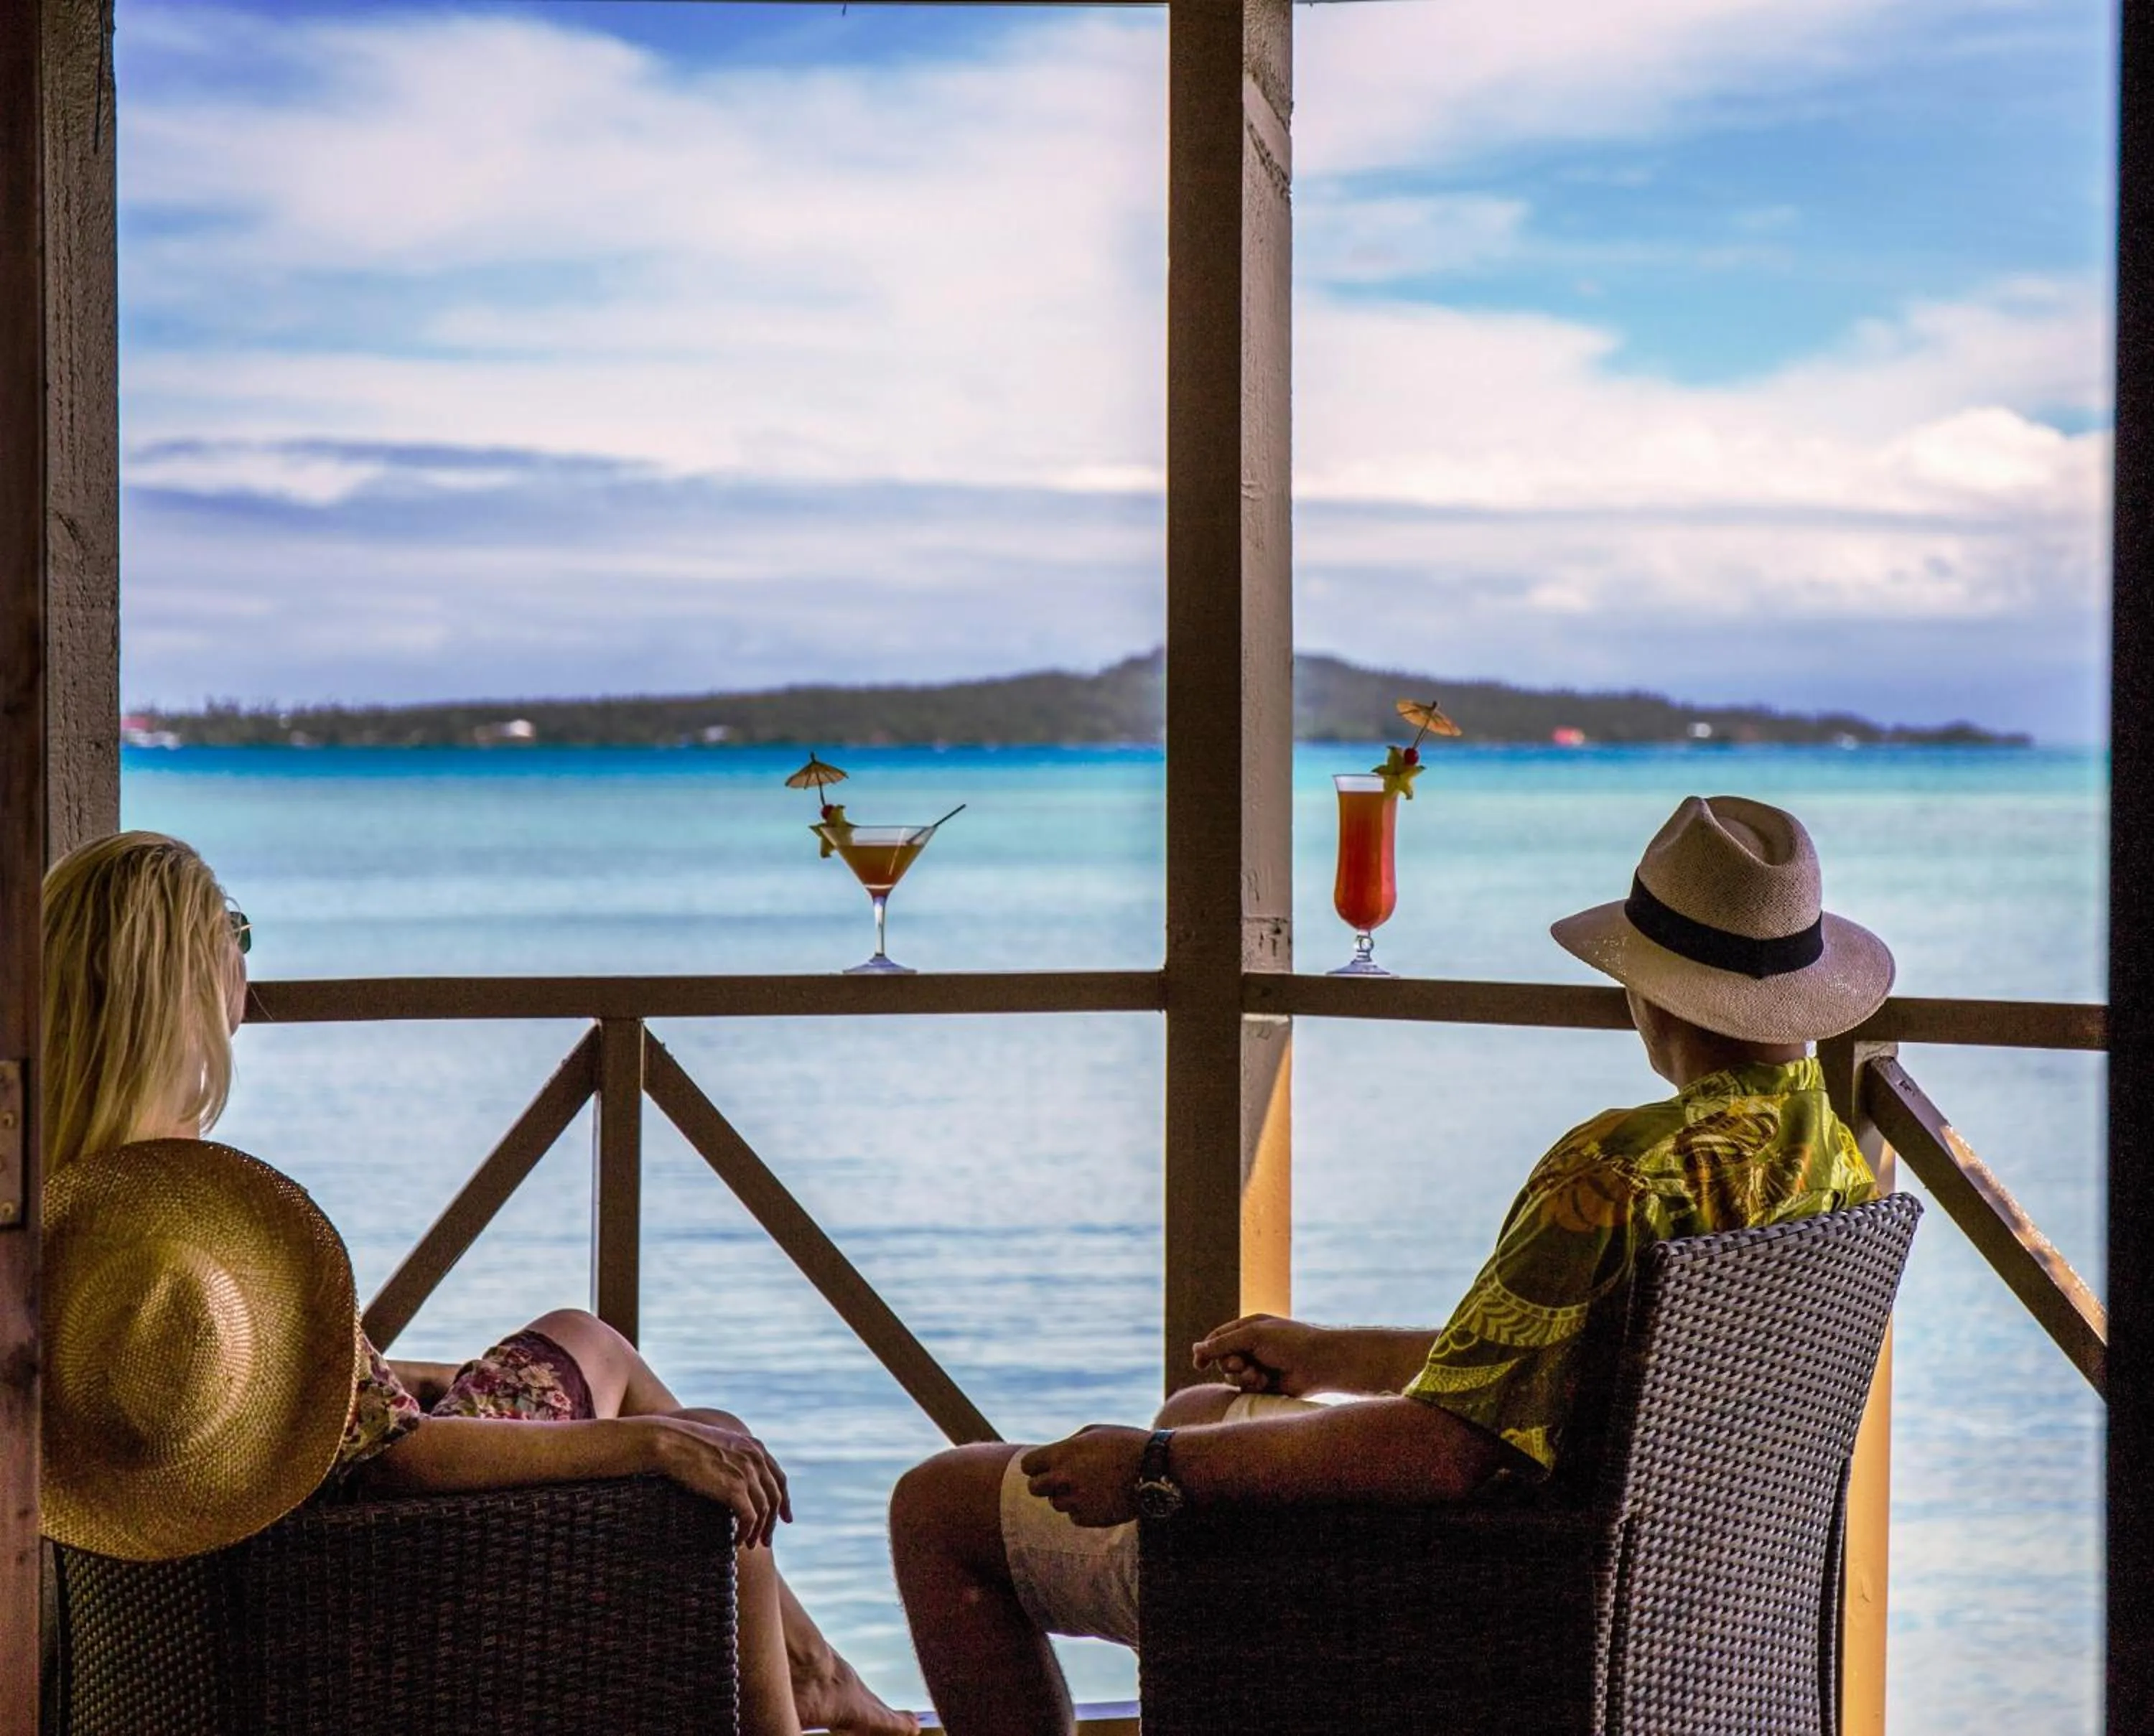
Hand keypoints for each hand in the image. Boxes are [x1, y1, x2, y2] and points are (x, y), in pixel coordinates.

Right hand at [643, 1415, 792, 1547]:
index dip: (785, 1500)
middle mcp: (756, 1459)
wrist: (670, 1442)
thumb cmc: (686, 1443)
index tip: (786, 1519)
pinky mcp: (735, 1488)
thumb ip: (734, 1457)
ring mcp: (747, 1473)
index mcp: (755, 1447)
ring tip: (752, 1544)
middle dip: (773, 1522)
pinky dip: (747, 1532)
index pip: (779, 1478)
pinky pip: (750, 1518)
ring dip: (759, 1531)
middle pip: (775, 1497)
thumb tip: (736, 1479)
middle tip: (767, 1540)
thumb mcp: (720, 1444)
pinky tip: (739, 1541)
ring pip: (764, 1510)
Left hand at [1019, 1425, 1149, 1527]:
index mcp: (1062, 1453)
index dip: (1035, 1466)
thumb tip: (1050, 1456)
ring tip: (1090, 1485)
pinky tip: (1101, 1497)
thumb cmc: (1124, 1443)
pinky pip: (1074, 1517)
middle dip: (1044, 1484)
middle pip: (1034, 1489)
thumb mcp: (1094, 1432)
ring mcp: (1077, 1500)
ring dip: (1066, 1497)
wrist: (1155, 1468)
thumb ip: (1067, 1445)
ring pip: (1056, 1504)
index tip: (1046, 1466)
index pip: (1027, 1466)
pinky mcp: (1090, 1518)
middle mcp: (1065, 1478)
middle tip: (1062, 1479)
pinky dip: (1083, 1510)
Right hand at [1191, 1314, 1333, 1396]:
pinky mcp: (1265, 1384)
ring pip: (1232, 1375)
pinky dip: (1252, 1385)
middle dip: (1229, 1364)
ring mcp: (1258, 1365)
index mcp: (1249, 1328)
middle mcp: (1252, 1346)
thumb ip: (1223, 1343)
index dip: (1207, 1350)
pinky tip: (1265, 1382)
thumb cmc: (1289, 1342)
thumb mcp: (1252, 1336)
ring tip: (1257, 1375)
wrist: (1319, 1363)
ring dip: (1241, 1376)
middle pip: (1223, 1359)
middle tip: (1241, 1365)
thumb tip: (1195, 1348)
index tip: (1199, 1364)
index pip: (1218, 1338)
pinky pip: (1245, 1388)